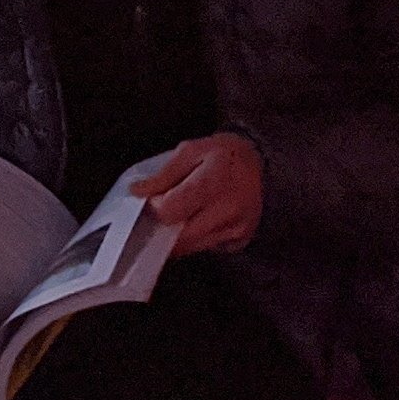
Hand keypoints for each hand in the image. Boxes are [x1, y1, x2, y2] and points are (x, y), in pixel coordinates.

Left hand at [136, 132, 262, 255]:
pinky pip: (209, 248)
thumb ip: (164, 174)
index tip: (155, 199)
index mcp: (213, 182)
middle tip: (165, 211)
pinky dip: (198, 238)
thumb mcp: (191, 151)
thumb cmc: (223, 154)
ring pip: (193, 247)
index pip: (171, 211)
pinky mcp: (241, 240)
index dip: (156, 207)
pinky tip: (202, 220)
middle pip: (181, 236)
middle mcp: (228, 210)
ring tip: (184, 214)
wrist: (261, 164)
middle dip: (165, 227)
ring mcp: (237, 228)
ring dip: (180, 235)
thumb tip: (137, 191)